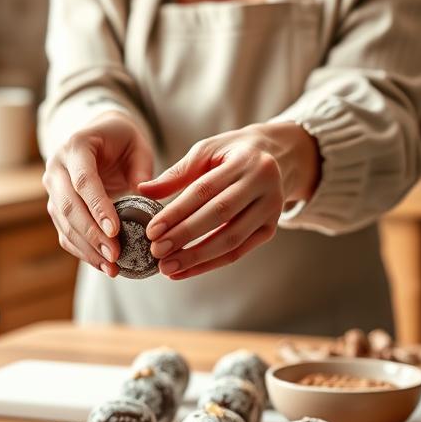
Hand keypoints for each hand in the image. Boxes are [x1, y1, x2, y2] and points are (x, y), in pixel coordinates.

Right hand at [43, 112, 154, 275]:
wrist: (97, 137)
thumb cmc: (121, 140)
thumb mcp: (137, 146)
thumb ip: (142, 169)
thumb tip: (143, 198)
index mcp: (76, 146)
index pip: (84, 180)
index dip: (97, 207)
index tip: (114, 231)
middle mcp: (56, 167)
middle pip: (69, 206)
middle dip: (92, 234)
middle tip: (114, 255)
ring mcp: (52, 189)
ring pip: (64, 223)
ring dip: (87, 248)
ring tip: (111, 267)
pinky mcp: (55, 207)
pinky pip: (64, 232)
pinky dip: (82, 251)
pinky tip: (102, 264)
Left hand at [138, 122, 319, 279]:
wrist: (277, 156)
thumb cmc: (232, 153)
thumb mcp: (206, 151)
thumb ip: (177, 173)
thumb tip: (142, 190)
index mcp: (245, 161)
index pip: (204, 190)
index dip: (177, 212)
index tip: (151, 230)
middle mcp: (263, 184)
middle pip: (219, 216)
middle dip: (184, 236)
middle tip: (156, 252)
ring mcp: (271, 209)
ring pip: (231, 239)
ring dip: (197, 257)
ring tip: (167, 267)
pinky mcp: (271, 228)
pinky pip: (238, 252)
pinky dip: (210, 264)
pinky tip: (185, 270)